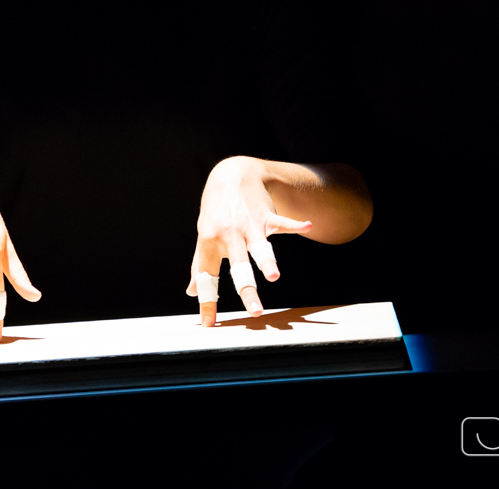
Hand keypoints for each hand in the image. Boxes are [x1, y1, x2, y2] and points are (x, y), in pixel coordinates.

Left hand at [185, 157, 312, 325]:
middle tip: (255, 312)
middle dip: (247, 290)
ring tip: (273, 275)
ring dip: (267, 260)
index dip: (207, 301)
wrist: (231, 174)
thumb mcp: (203, 235)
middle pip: (238, 267)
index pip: (207, 276)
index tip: (208, 324)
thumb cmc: (217, 211)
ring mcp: (249, 225)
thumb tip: (191, 291)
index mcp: (209, 242)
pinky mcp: (267, 215)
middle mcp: (229, 235)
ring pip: (260, 246)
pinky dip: (295, 224)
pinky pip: (282, 222)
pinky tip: (307, 225)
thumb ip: (199, 265)